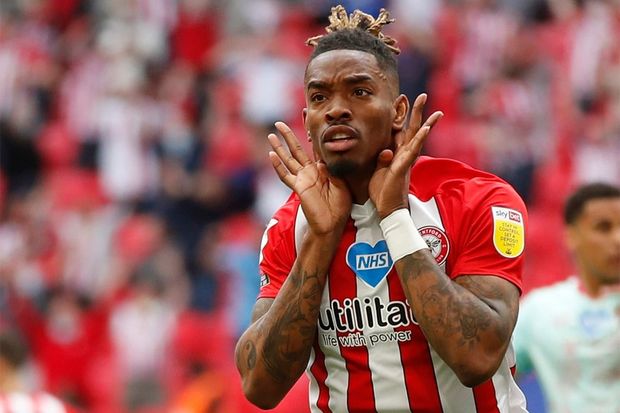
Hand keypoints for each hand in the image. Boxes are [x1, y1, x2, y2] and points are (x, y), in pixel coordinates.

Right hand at [268, 122, 351, 234]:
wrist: (332, 223)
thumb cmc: (339, 205)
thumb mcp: (341, 183)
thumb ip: (331, 170)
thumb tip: (322, 160)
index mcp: (321, 169)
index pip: (312, 148)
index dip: (308, 135)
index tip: (303, 120)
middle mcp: (309, 172)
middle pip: (296, 150)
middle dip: (288, 136)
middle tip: (278, 123)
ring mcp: (302, 179)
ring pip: (288, 159)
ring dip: (279, 147)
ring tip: (271, 135)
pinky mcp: (299, 188)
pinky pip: (286, 175)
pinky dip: (278, 166)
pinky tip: (271, 155)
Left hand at [369, 94, 442, 218]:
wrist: (387, 208)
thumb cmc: (382, 190)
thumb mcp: (378, 170)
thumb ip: (382, 158)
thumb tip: (385, 150)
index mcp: (397, 153)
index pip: (401, 130)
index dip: (401, 115)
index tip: (402, 99)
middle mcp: (404, 154)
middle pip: (412, 129)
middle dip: (417, 113)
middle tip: (422, 96)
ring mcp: (405, 160)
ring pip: (417, 138)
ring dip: (425, 124)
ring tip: (435, 111)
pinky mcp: (403, 167)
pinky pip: (412, 151)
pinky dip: (420, 139)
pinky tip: (425, 129)